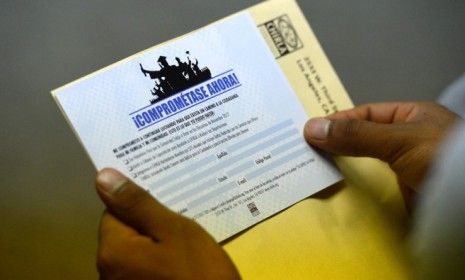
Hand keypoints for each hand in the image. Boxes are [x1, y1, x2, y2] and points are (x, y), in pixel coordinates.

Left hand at [95, 168, 239, 279]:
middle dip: (149, 227)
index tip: (166, 207)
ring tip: (185, 246)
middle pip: (123, 234)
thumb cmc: (198, 272)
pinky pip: (143, 270)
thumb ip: (137, 204)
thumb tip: (103, 177)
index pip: (114, 212)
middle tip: (181, 226)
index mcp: (112, 251)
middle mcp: (107, 273)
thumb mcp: (173, 230)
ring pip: (135, 253)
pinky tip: (181, 266)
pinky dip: (158, 265)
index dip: (141, 207)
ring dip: (155, 247)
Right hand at [304, 102, 459, 192]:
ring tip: (317, 171)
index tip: (311, 130)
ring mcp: (408, 167)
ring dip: (347, 169)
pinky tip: (340, 192)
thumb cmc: (443, 157)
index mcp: (412, 117)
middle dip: (339, 144)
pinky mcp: (406, 192)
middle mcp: (409, 140)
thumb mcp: (398, 140)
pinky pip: (377, 188)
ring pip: (369, 165)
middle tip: (308, 151)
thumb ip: (356, 135)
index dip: (339, 120)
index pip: (366, 114)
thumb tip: (312, 128)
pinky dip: (359, 190)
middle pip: (365, 139)